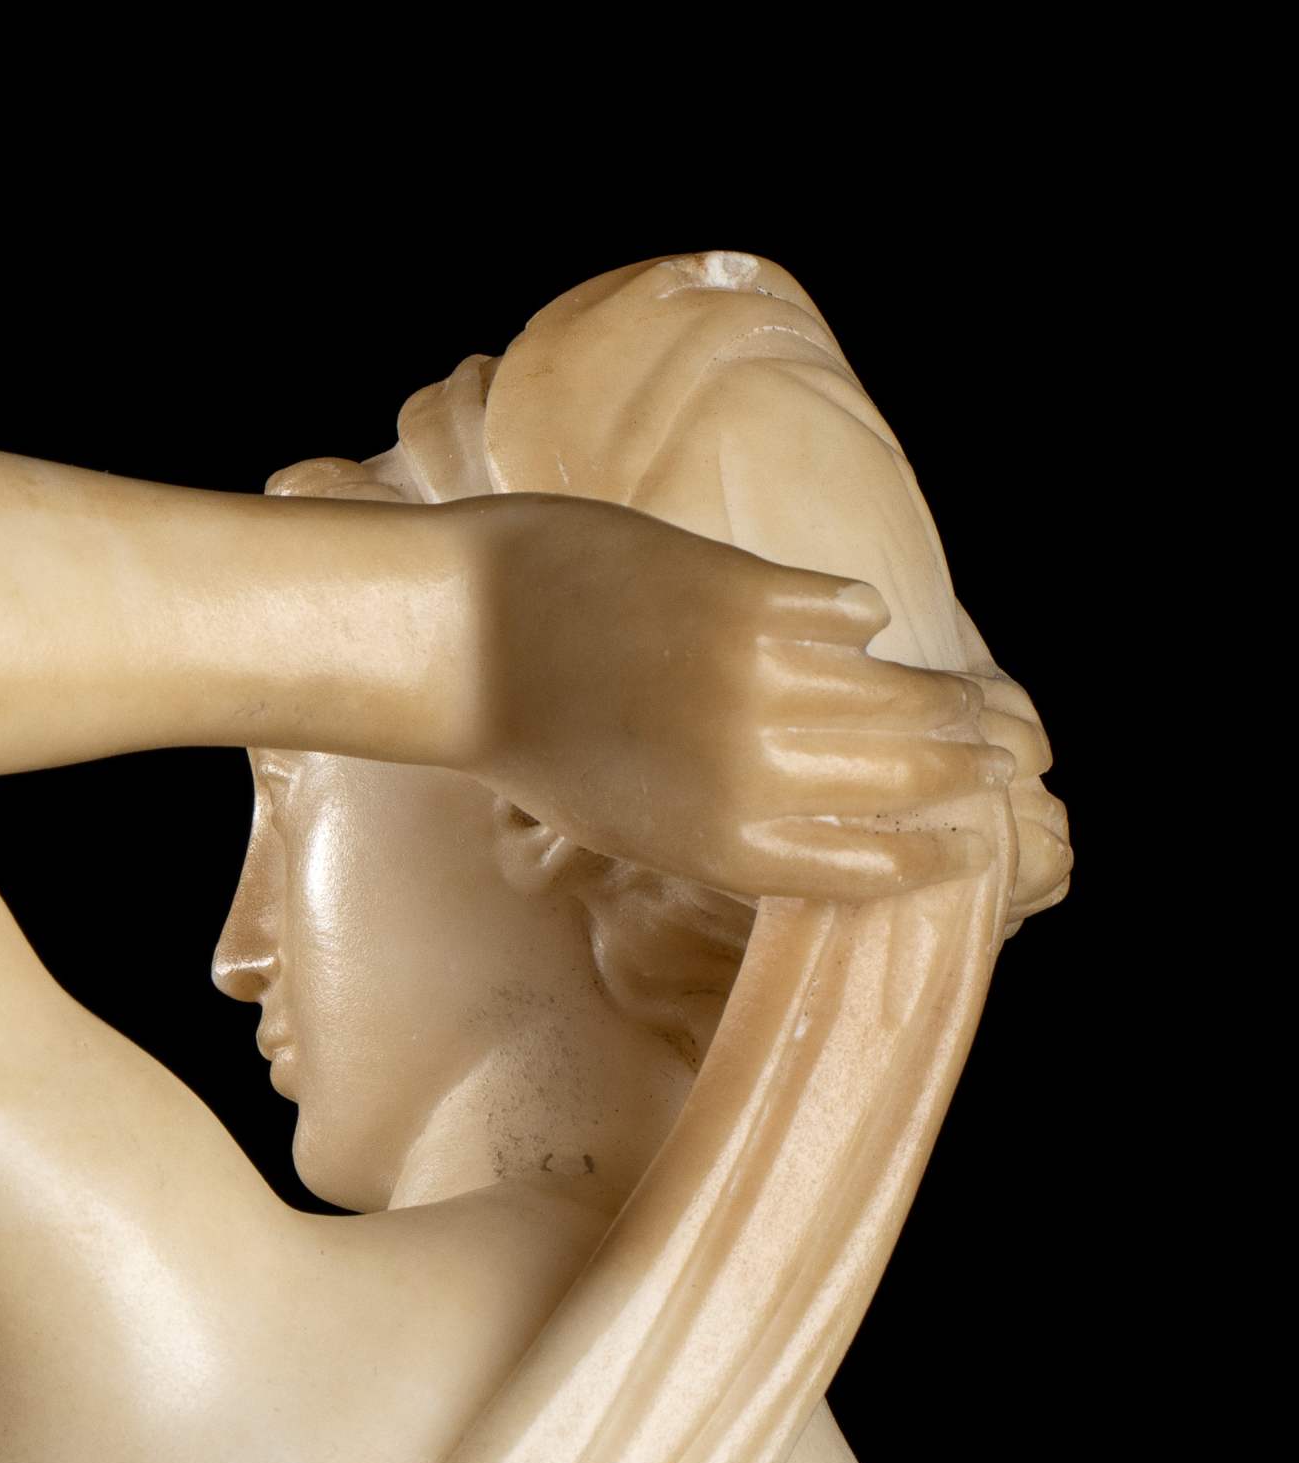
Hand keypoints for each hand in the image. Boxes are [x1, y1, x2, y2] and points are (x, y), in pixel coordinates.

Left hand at [457, 492, 1016, 901]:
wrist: (463, 643)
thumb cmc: (535, 744)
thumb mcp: (630, 823)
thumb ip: (729, 827)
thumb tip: (827, 813)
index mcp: (720, 847)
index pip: (876, 865)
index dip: (939, 852)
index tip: (974, 839)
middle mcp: (751, 775)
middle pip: (911, 777)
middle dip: (968, 767)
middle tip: (999, 752)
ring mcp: (753, 683)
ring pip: (900, 694)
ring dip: (946, 696)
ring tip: (964, 696)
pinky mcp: (744, 597)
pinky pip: (845, 612)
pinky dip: (860, 619)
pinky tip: (861, 622)